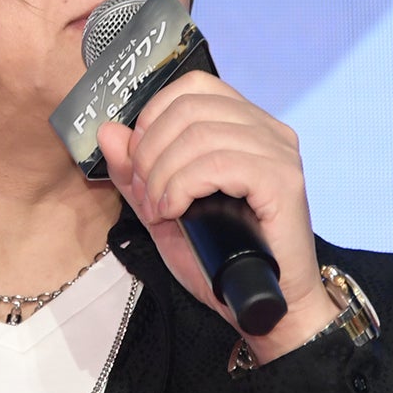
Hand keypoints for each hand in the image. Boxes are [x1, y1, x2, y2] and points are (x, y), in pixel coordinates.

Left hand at [97, 72, 338, 361]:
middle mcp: (268, 129)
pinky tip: (176, 211)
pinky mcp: (283, 180)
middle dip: (150, 152)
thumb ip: (135, 173)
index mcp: (244, 125)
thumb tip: (109, 131)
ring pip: (199, 134)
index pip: (192, 86)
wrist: (265, 306)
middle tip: (146, 196)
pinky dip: (183, 186)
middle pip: (189, 107)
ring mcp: (280, 152)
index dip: (153, 117)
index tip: (139, 162)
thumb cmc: (220, 260)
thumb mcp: (163, 211)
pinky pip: (218, 163)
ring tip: (160, 211)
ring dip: (163, 175)